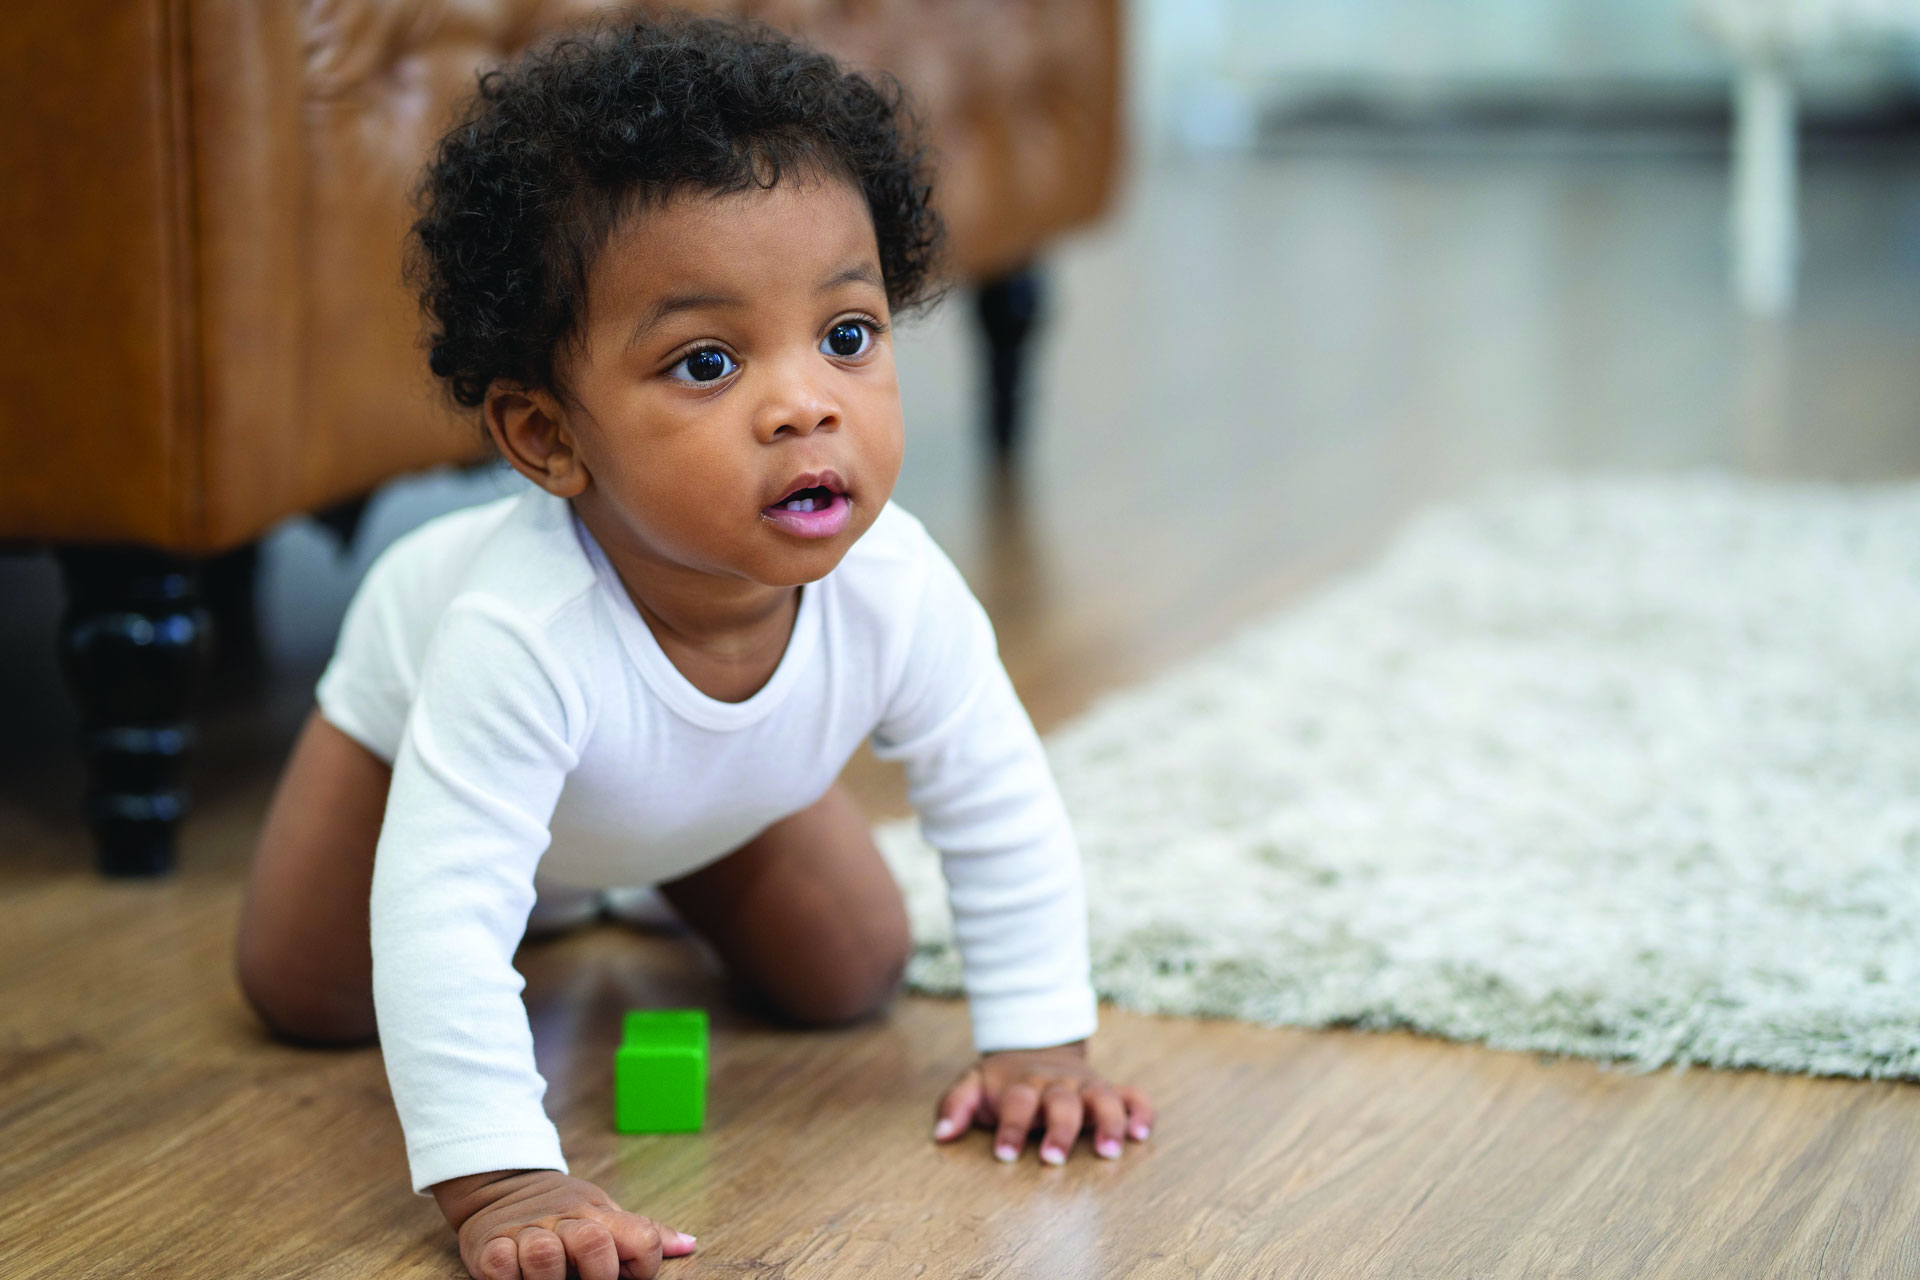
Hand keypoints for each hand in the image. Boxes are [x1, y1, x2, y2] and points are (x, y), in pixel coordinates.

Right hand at [430, 1169, 695, 1279]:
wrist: (503, 1186)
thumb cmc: (563, 1212)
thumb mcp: (604, 1215)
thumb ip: (642, 1234)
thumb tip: (689, 1244)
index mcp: (599, 1215)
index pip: (640, 1237)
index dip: (644, 1264)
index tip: (630, 1275)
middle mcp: (565, 1221)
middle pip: (593, 1244)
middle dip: (597, 1274)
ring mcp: (527, 1232)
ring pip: (543, 1256)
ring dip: (546, 1277)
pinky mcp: (489, 1245)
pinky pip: (499, 1265)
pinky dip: (506, 1276)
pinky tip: (513, 1276)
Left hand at [931, 1040, 1155, 1164]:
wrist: (1035, 1045)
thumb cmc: (1002, 1081)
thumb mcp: (973, 1083)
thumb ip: (954, 1104)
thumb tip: (941, 1134)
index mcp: (1023, 1084)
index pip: (1018, 1102)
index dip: (1011, 1127)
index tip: (1004, 1155)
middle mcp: (1058, 1084)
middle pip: (1063, 1101)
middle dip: (1060, 1129)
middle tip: (1052, 1159)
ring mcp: (1087, 1086)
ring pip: (1104, 1098)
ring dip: (1108, 1122)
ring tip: (1108, 1152)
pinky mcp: (1110, 1090)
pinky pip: (1134, 1096)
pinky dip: (1142, 1112)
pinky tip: (1141, 1135)